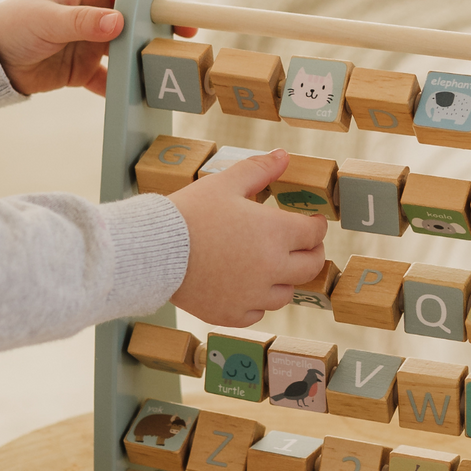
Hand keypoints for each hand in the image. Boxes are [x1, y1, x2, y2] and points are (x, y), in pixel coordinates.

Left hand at [0, 0, 195, 95]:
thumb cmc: (13, 25)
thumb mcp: (47, 20)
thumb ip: (82, 21)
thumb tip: (118, 22)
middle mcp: (92, 15)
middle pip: (136, 15)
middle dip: (162, 21)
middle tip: (186, 32)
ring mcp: (89, 43)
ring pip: (128, 47)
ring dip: (147, 55)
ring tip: (169, 63)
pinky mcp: (82, 70)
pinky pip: (111, 79)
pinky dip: (124, 87)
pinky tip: (138, 95)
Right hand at [167, 150, 327, 326]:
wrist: (154, 251)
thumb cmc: (189, 213)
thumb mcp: (225, 183)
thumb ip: (258, 170)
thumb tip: (283, 156)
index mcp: (275, 233)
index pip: (314, 233)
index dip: (316, 226)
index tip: (312, 223)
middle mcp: (271, 268)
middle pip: (310, 267)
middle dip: (310, 253)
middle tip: (302, 246)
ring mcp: (252, 295)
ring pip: (286, 293)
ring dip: (284, 279)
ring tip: (271, 267)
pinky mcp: (232, 314)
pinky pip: (257, 312)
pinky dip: (256, 301)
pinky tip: (246, 287)